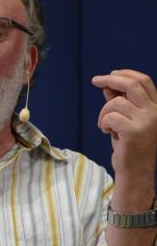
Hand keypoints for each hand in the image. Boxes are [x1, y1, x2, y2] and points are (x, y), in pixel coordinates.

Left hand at [92, 70, 156, 207]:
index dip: (125, 73)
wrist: (135, 171)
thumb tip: (108, 85)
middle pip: (132, 84)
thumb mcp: (125, 119)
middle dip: (110, 79)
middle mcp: (156, 112)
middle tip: (95, 80)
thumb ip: (119, 102)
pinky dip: (103, 122)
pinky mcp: (135, 131)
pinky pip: (110, 116)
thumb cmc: (129, 144)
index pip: (144, 81)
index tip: (109, 74)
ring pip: (116, 102)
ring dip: (103, 112)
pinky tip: (106, 132)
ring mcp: (147, 122)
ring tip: (104, 125)